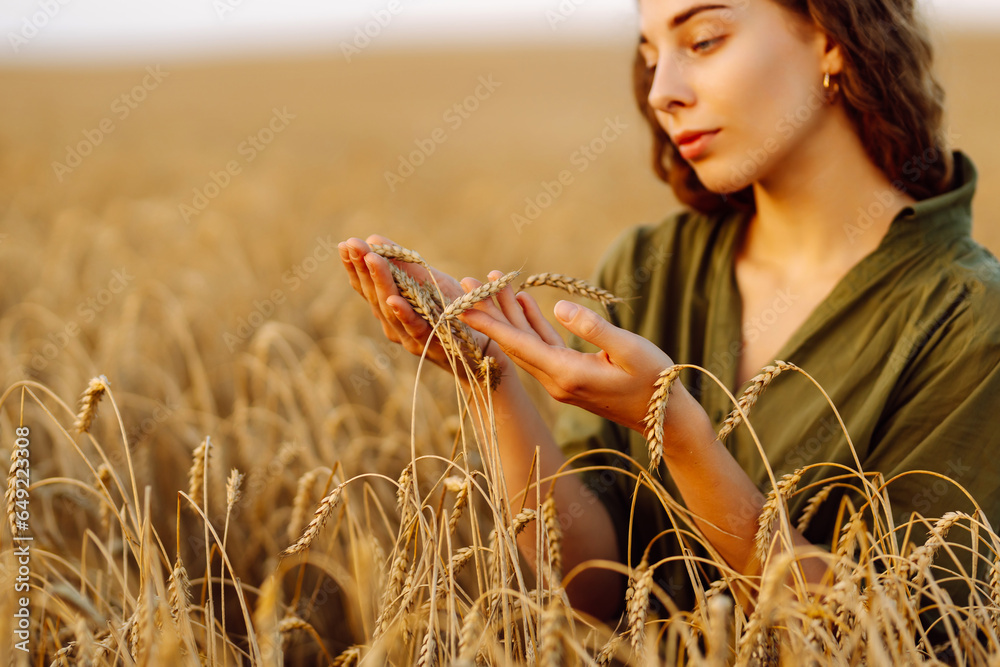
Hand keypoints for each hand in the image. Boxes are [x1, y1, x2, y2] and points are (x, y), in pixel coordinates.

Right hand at [338, 235, 510, 379]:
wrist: (485, 342)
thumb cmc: (453, 310)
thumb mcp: (428, 282)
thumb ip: (403, 264)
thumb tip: (374, 239)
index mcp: (390, 308)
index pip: (365, 286)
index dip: (354, 267)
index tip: (345, 244)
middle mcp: (393, 324)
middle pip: (373, 296)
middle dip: (362, 268)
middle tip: (353, 244)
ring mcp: (409, 336)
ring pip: (389, 309)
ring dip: (380, 283)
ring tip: (371, 260)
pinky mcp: (430, 344)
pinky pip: (415, 328)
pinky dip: (403, 314)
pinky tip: (393, 299)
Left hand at [459, 273, 683, 433]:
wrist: (664, 417)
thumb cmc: (653, 380)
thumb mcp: (629, 350)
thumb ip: (593, 328)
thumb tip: (559, 307)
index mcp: (567, 374)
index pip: (518, 345)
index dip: (490, 324)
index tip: (464, 306)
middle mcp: (556, 380)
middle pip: (514, 342)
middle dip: (489, 312)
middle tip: (467, 284)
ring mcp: (561, 380)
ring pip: (526, 343)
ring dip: (509, 315)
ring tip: (493, 284)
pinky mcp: (570, 377)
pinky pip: (543, 347)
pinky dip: (531, 325)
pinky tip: (524, 303)